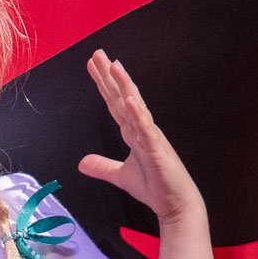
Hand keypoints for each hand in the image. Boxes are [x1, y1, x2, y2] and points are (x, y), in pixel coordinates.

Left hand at [78, 50, 204, 226]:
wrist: (176, 205)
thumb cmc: (154, 187)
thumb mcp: (120, 176)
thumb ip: (102, 166)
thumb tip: (81, 163)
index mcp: (134, 132)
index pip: (115, 103)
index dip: (104, 84)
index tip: (93, 65)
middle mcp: (142, 129)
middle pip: (122, 97)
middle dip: (109, 76)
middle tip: (97, 54)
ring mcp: (151, 137)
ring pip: (135, 106)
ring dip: (125, 86)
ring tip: (114, 66)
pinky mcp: (157, 151)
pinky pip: (146, 129)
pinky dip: (138, 115)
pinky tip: (130, 100)